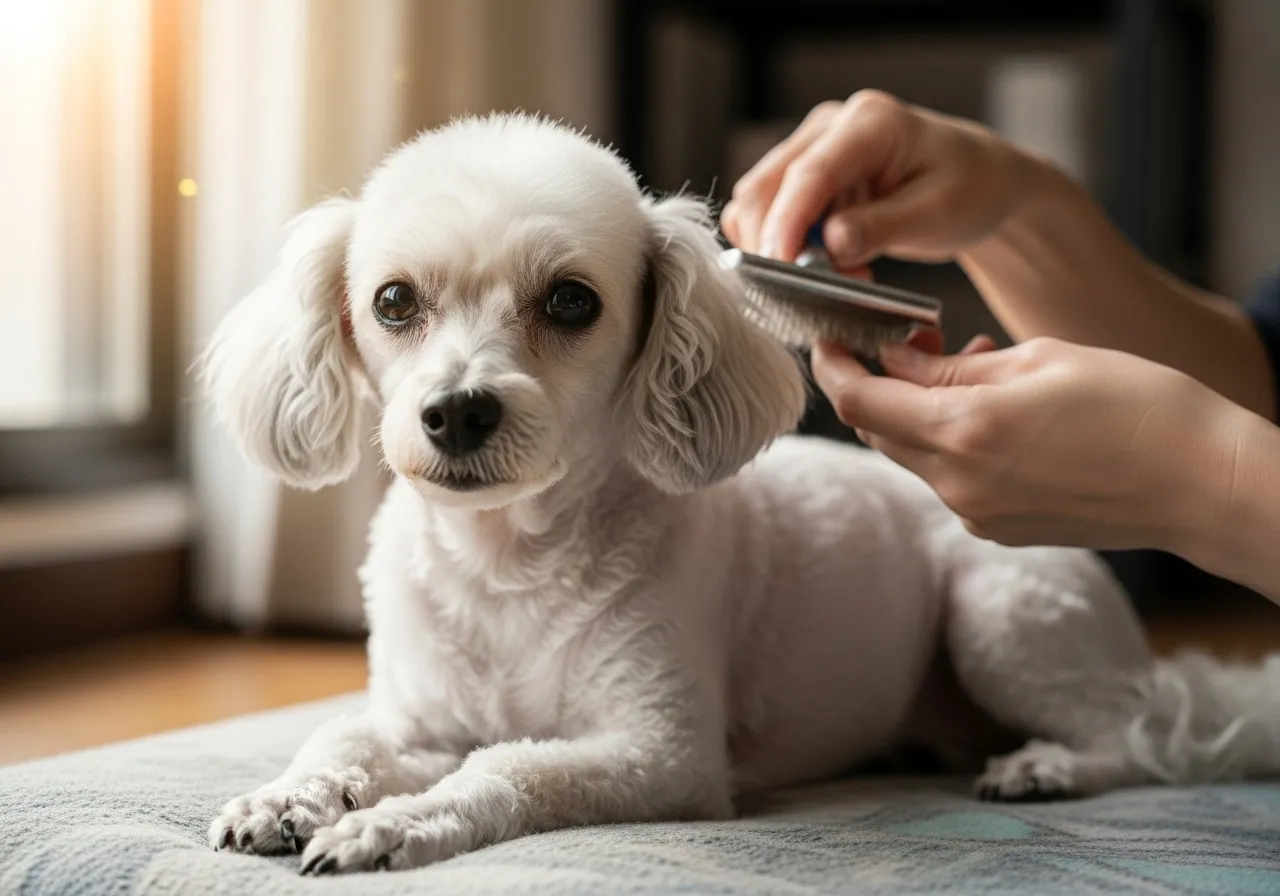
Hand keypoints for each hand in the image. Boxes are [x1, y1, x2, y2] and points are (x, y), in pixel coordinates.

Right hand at [720, 90, 1044, 266]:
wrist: (977, 181)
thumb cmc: (968, 189)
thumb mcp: (938, 213)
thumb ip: (882, 227)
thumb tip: (830, 244)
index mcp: (870, 122)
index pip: (809, 173)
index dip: (786, 223)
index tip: (779, 267)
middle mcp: (830, 127)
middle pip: (765, 186)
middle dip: (774, 243)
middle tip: (813, 289)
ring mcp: (811, 148)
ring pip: (758, 202)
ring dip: (779, 248)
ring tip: (835, 275)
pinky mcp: (802, 175)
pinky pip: (768, 213)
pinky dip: (782, 245)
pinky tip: (823, 264)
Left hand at [810, 337, 1239, 552]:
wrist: (1202, 484)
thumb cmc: (1135, 405)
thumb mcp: (1038, 360)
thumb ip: (951, 367)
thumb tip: (893, 361)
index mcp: (963, 431)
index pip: (856, 401)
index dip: (833, 366)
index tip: (831, 338)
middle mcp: (958, 483)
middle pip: (877, 429)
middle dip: (881, 383)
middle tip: (920, 341)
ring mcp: (976, 514)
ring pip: (912, 453)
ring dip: (921, 410)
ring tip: (978, 366)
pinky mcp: (997, 528)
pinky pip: (948, 478)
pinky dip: (952, 441)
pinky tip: (997, 414)